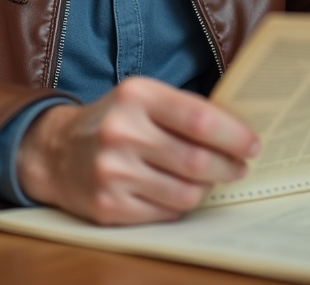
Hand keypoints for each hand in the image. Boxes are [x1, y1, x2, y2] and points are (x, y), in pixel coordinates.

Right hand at [16, 77, 259, 224]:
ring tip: (209, 179)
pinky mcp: (108, 206)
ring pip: (186, 193)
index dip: (234, 136)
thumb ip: (186, 110)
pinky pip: (165, 213)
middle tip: (240, 167)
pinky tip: (177, 191)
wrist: (56, 151)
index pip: (200, 119)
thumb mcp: (144, 98)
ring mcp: (113, 173)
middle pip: (197, 161)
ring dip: (206, 189)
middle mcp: (121, 133)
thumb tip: (239, 132)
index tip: (253, 145)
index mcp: (136, 96)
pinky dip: (179, 204)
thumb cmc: (115, 121)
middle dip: (229, 167)